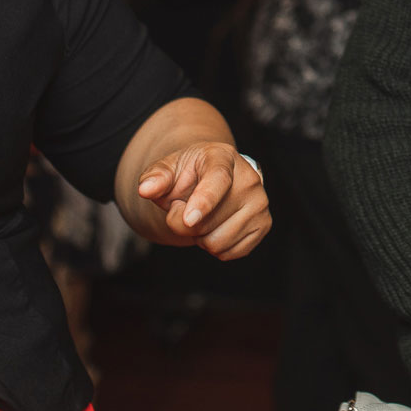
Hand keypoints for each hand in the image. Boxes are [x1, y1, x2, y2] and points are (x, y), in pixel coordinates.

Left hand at [134, 142, 270, 259]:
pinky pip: (229, 253)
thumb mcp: (168, 169)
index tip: (189, 220)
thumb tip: (146, 188)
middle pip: (207, 222)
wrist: (211, 181)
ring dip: (200, 237)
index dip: (203, 201)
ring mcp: (260, 202)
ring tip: (203, 217)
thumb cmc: (188, 175)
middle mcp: (249, 178)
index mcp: (223, 157)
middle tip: (186, 207)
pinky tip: (216, 227)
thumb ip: (155, 177)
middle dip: (184, 223)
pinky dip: (215, 248)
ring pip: (217, 242)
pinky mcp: (264, 224)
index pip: (217, 180)